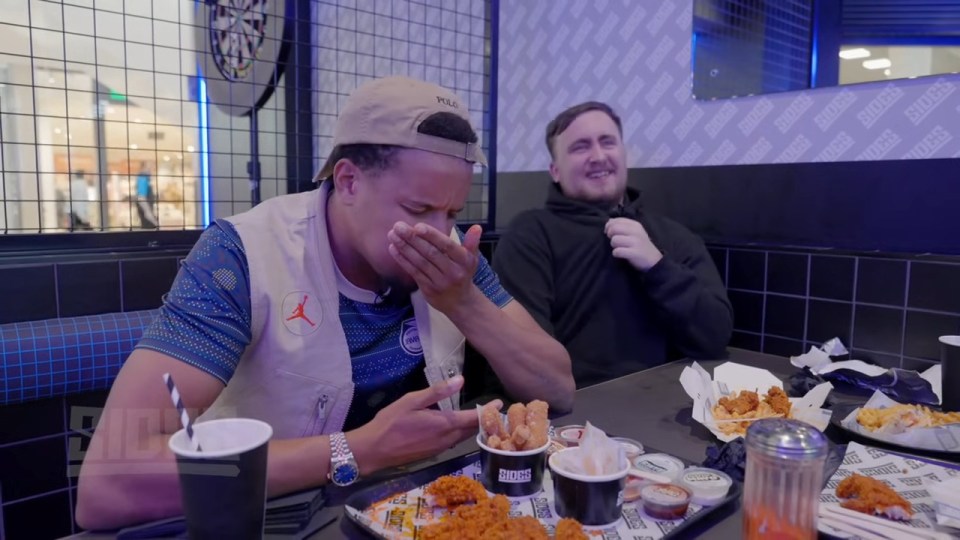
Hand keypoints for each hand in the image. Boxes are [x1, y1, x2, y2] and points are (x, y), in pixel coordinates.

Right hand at [348, 376, 496, 474]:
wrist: (374, 450)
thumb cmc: (391, 422)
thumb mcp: (412, 400)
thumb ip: (438, 392)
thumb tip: (461, 380)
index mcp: (444, 424)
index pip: (474, 418)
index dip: (489, 411)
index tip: (501, 404)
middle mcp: (446, 439)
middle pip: (471, 430)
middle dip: (484, 420)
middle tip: (496, 410)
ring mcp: (440, 448)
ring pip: (463, 437)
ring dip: (473, 428)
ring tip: (482, 416)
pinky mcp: (432, 453)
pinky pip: (453, 441)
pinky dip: (462, 433)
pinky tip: (459, 426)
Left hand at [387, 222, 481, 313]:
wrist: (461, 303)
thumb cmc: (464, 274)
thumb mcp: (472, 258)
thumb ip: (472, 242)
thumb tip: (477, 227)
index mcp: (463, 261)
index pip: (446, 246)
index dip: (432, 236)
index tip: (418, 226)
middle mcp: (452, 271)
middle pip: (430, 253)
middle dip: (413, 239)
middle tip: (398, 226)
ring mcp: (440, 282)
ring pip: (420, 262)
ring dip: (404, 247)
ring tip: (392, 235)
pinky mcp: (428, 289)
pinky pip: (414, 272)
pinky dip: (402, 260)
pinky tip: (393, 249)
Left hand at [604, 217, 662, 270]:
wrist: (653, 259)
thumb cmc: (640, 244)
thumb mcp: (634, 232)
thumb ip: (622, 225)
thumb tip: (609, 221)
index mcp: (635, 224)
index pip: (617, 220)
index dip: (609, 226)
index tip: (609, 232)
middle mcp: (636, 231)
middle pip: (614, 228)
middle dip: (609, 235)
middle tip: (613, 240)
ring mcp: (636, 242)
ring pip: (614, 240)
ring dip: (613, 245)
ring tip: (618, 248)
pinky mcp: (635, 253)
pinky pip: (618, 251)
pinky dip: (616, 253)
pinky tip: (619, 254)